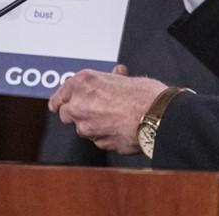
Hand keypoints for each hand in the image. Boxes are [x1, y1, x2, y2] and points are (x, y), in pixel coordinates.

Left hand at [48, 65, 166, 153]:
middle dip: (76, 114)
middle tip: (93, 109)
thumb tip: (115, 75)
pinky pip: (98, 140)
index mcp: (82, 83)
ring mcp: (87, 127)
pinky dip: (105, 136)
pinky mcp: (99, 143)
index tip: (62, 104)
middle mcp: (79, 105)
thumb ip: (111, 79)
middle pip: (66, 115)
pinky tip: (119, 127)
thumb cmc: (145, 94)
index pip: (58, 97)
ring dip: (92, 125)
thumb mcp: (123, 77)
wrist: (159, 116)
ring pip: (83, 130)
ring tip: (113, 117)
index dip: (62, 101)